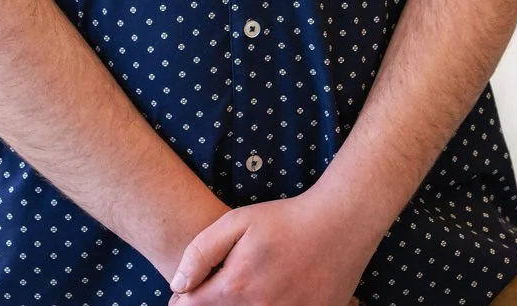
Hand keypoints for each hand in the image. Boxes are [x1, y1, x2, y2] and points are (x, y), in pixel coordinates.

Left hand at [167, 186, 366, 305]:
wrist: (339, 226)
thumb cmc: (285, 220)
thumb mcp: (238, 221)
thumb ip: (201, 252)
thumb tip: (177, 284)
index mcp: (236, 287)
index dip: (184, 299)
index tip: (187, 291)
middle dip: (210, 303)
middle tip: (221, 285)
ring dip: (239, 305)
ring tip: (247, 286)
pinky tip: (271, 292)